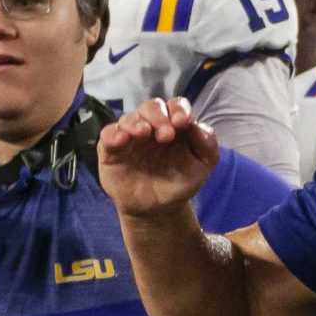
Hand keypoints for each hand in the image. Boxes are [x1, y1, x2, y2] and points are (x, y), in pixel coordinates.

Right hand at [96, 98, 220, 215]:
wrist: (158, 209)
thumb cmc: (180, 182)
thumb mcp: (203, 166)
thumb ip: (208, 144)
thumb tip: (197, 125)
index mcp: (174, 124)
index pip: (175, 105)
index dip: (179, 109)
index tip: (183, 122)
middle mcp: (151, 126)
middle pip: (151, 107)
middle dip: (159, 116)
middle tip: (166, 135)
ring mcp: (130, 136)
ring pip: (129, 117)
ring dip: (137, 122)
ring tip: (144, 133)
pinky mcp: (111, 149)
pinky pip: (108, 134)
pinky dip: (114, 133)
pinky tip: (122, 139)